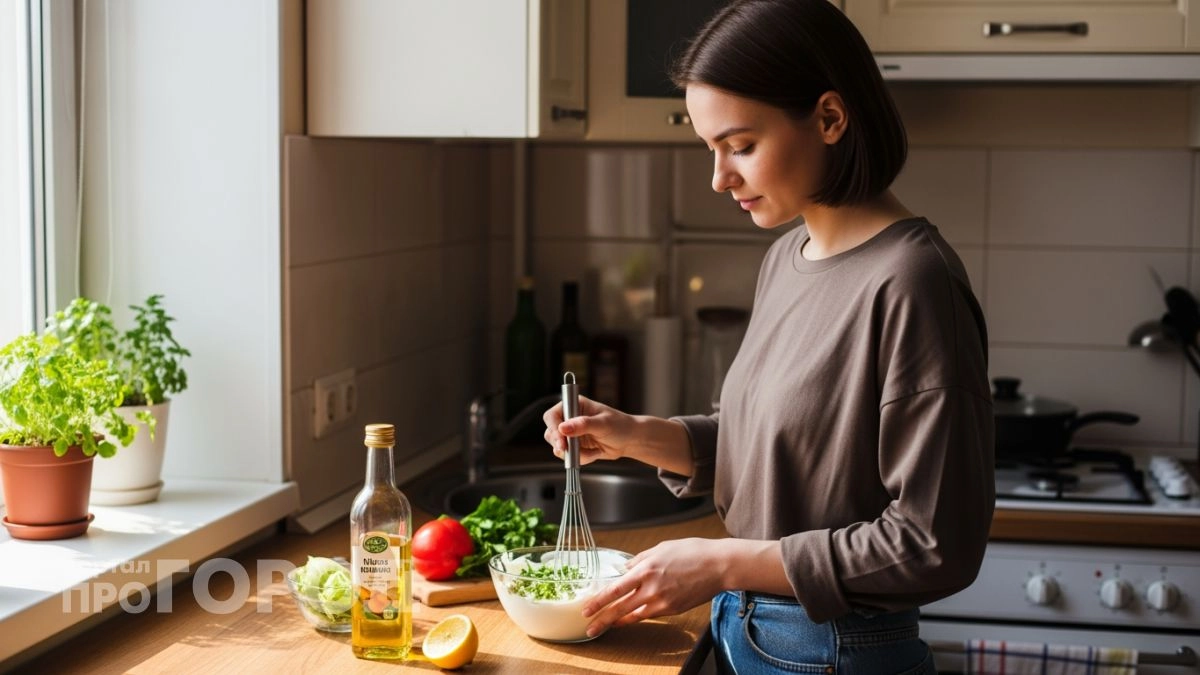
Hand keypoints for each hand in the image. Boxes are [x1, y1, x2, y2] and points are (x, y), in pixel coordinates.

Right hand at [543, 395, 635, 464]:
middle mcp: (570, 419)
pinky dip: (580, 458)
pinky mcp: (575, 446)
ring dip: (572, 453)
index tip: (561, 440)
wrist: (630, 441)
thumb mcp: (603, 424)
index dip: (553, 428)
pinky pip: (569, 456)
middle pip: (551, 432)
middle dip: (560, 444)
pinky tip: (594, 453)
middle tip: (569, 451)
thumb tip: (564, 427)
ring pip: (558, 446)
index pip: (553, 415)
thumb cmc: (620, 426)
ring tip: (590, 452)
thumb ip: (583, 425)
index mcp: (575, 405)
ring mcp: (572, 433)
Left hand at [581, 538, 730, 636]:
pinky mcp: (672, 609)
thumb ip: (640, 559)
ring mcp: (662, 601)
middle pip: (620, 608)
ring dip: (615, 622)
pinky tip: (625, 620)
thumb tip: (626, 568)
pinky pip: (648, 615)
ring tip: (602, 627)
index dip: (599, 601)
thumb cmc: (692, 552)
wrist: (718, 565)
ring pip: (632, 616)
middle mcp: (652, 588)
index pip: (615, 589)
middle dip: (601, 618)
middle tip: (588, 625)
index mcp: (646, 569)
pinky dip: (634, 618)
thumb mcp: (661, 548)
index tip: (587, 608)